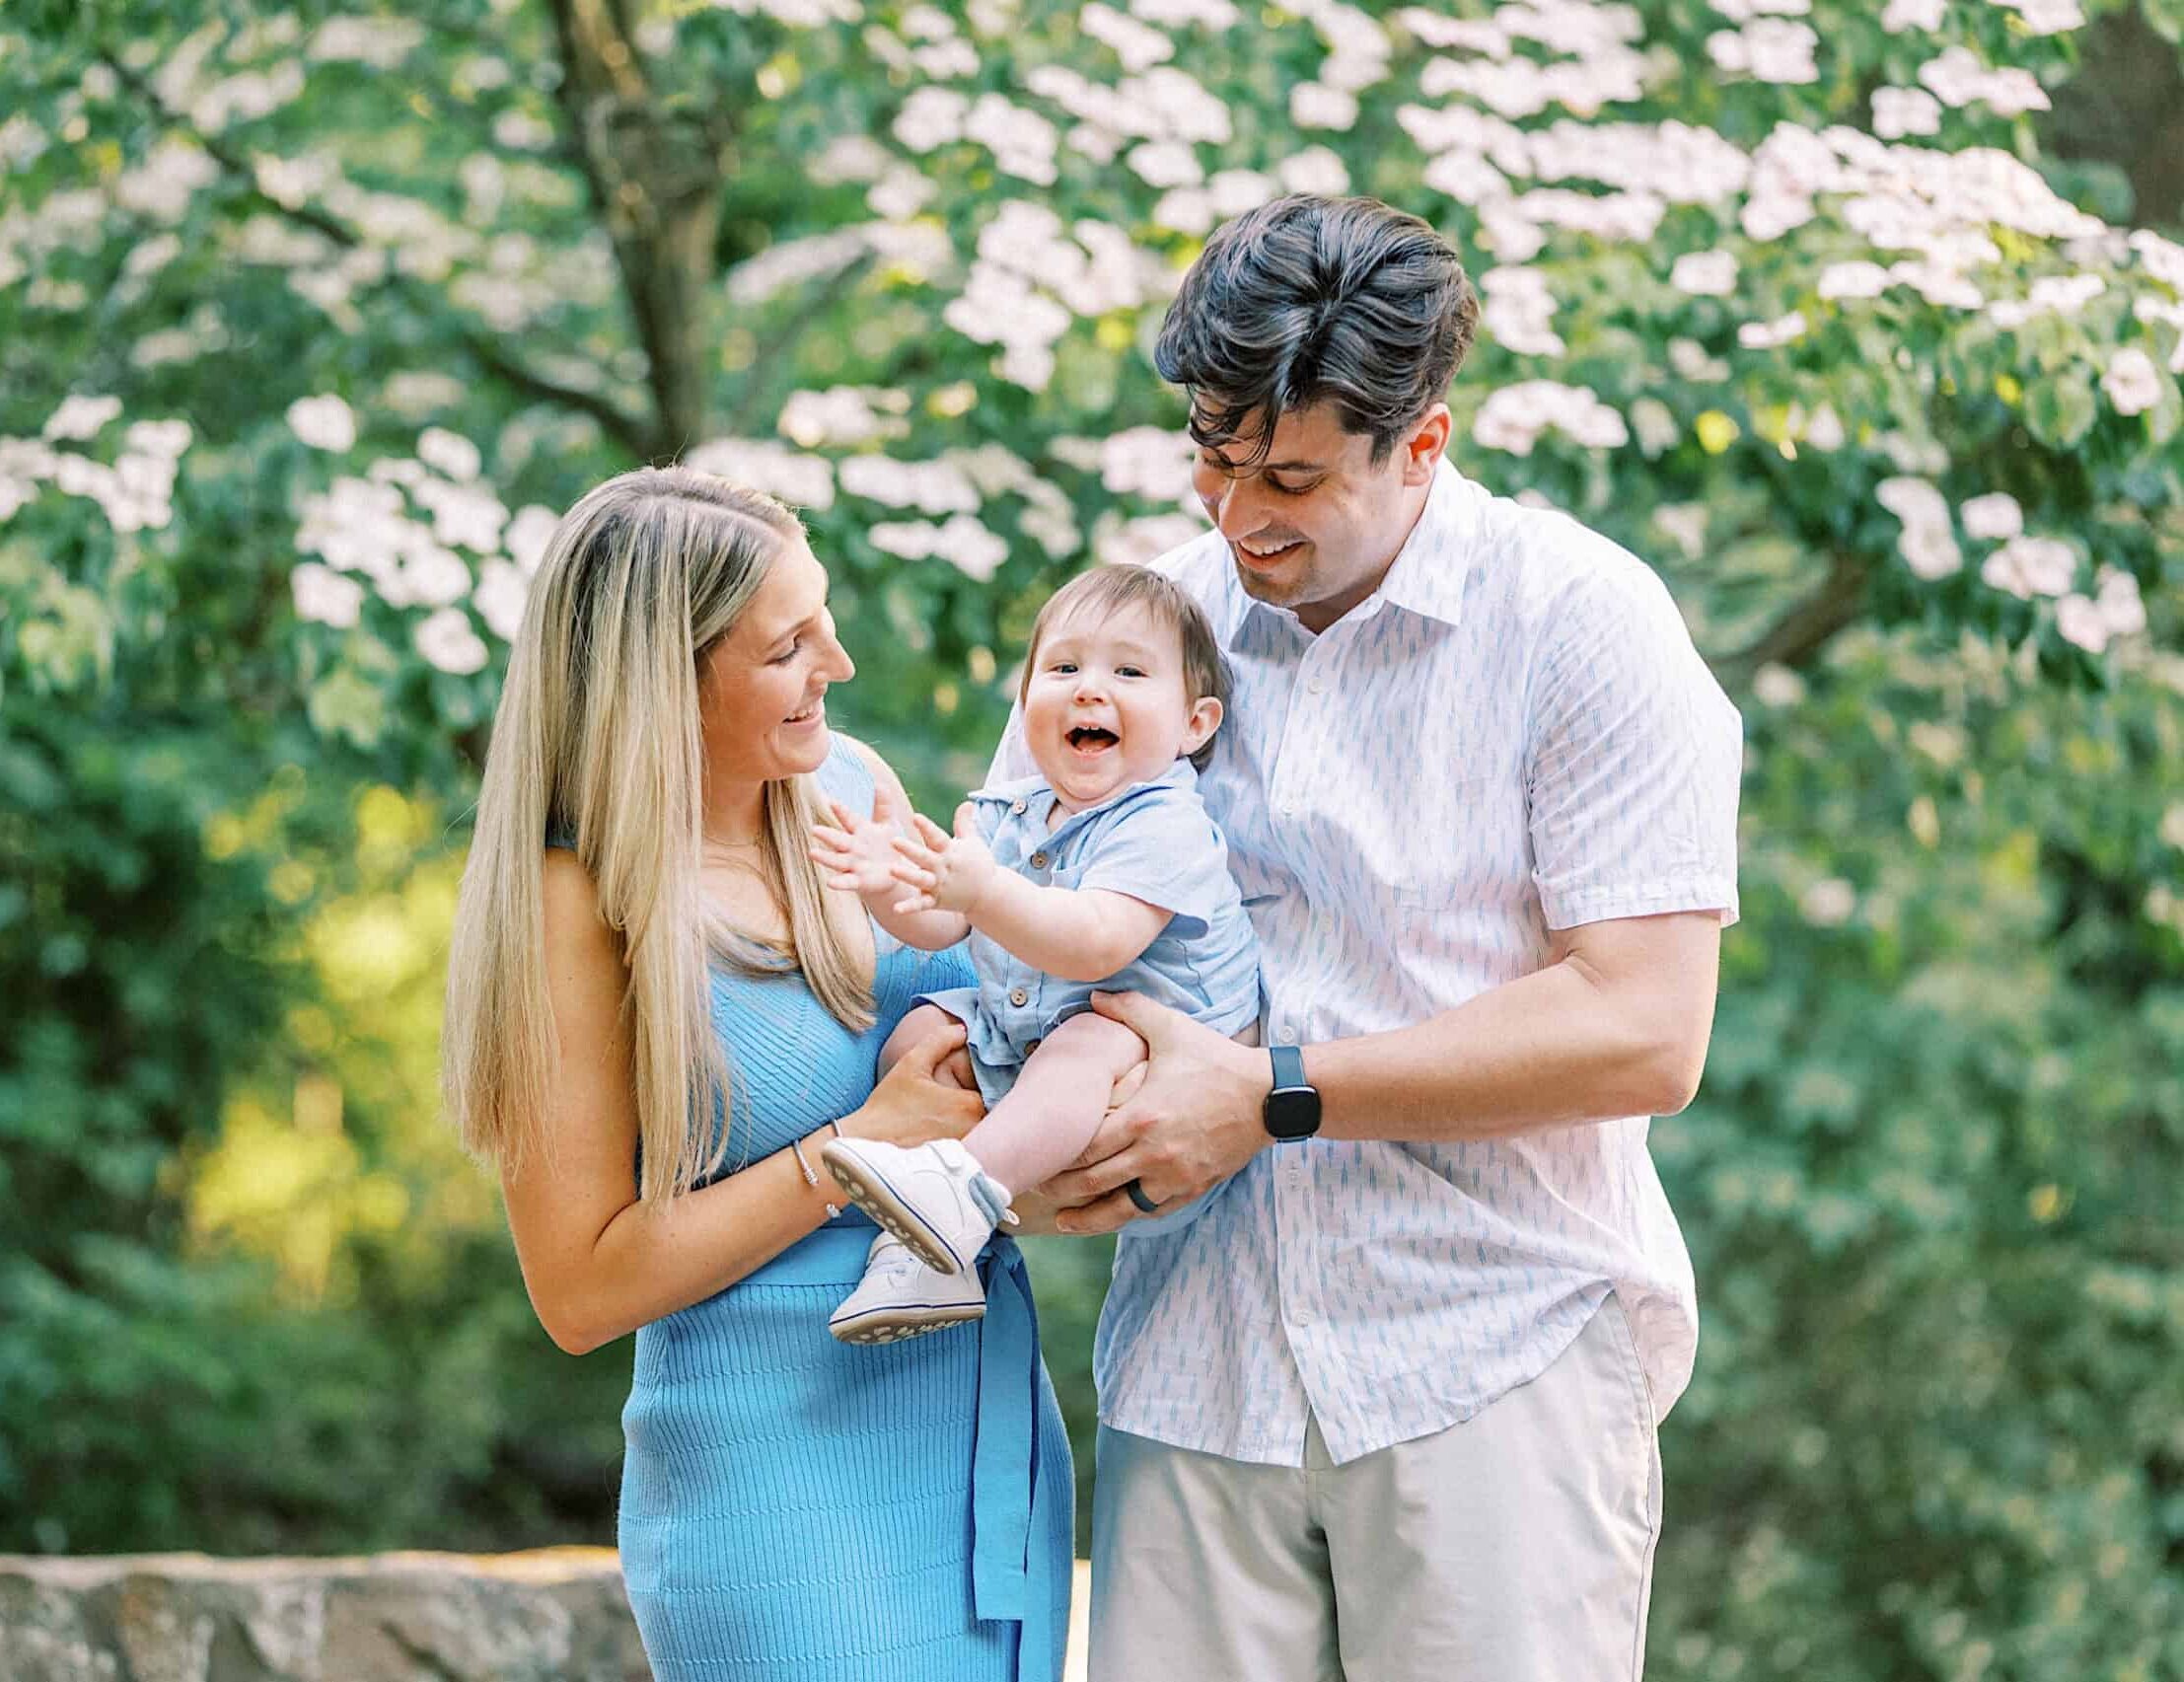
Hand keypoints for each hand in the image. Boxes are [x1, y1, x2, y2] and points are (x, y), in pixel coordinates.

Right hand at [809, 790, 907, 901]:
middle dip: (827, 835)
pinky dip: (839, 883)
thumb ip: (883, 806)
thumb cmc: (887, 846)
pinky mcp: (858, 881)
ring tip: (812, 853)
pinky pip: (847, 882)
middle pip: (838, 839)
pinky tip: (830, 883)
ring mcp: (853, 864)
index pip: (848, 818)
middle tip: (814, 829)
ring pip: (836, 860)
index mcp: (859, 831)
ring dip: (825, 857)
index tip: (831, 801)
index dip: (841, 810)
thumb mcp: (888, 824)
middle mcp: (853, 847)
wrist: (893, 873)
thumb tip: (879, 783)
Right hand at [841, 1017, 984, 1145]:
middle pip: (990, 1110)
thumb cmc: (888, 1106)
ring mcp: (968, 1151)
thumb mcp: (911, 1065)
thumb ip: (939, 1042)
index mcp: (968, 1105)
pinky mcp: (958, 1167)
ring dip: (972, 1121)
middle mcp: (974, 1130)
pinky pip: (972, 1149)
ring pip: (982, 1130)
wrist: (867, 1147)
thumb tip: (961, 1029)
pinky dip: (966, 1140)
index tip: (964, 1082)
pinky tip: (944, 1134)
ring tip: (947, 1116)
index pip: (991, 1088)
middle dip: (978, 1102)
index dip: (978, 1082)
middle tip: (955, 1098)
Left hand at [889, 804, 998, 917]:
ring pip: (921, 880)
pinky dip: (910, 908)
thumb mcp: (973, 842)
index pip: (938, 837)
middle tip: (893, 841)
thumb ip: (964, 823)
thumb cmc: (979, 864)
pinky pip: (921, 905)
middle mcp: (943, 868)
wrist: (988, 894)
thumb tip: (967, 802)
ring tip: (892, 869)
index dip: (927, 828)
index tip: (916, 817)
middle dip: (910, 849)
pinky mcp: (936, 902)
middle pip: (924, 857)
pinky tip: (896, 909)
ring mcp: (939, 886)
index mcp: (951, 851)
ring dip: (907, 875)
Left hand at [1037, 993, 1268, 1235]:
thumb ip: (1130, 1010)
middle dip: (1061, 1188)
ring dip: (1088, 1218)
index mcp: (1142, 1116)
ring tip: (1063, 1221)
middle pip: (1094, 1183)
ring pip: (1121, 1209)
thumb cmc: (1217, 1060)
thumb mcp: (1172, 1028)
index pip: (1085, 1147)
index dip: (1058, 1155)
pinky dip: (1127, 1216)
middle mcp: (1154, 1153)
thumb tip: (1094, 996)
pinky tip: (1110, 1218)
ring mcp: (1174, 1176)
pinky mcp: (1192, 1187)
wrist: (1268, 1095)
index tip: (1039, 1155)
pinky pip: (1152, 1211)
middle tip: (1038, 1187)